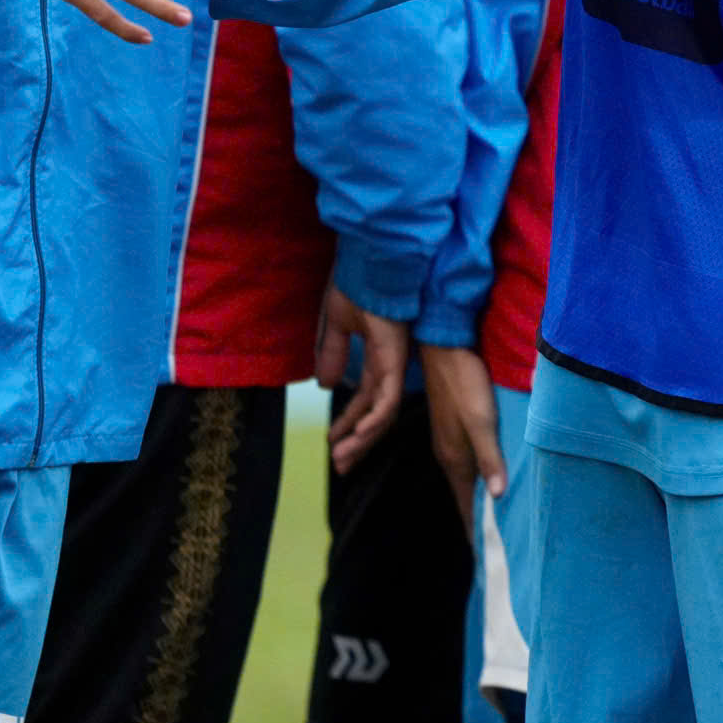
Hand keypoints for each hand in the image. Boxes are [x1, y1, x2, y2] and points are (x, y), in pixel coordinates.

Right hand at [315, 285, 408, 474]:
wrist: (370, 257)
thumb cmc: (357, 280)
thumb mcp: (336, 322)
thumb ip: (334, 353)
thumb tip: (327, 385)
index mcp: (378, 354)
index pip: (367, 398)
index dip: (351, 422)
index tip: (334, 443)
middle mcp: (391, 362)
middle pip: (379, 412)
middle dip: (359, 441)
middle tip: (342, 465)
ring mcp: (396, 361)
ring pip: (385, 412)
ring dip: (363, 438)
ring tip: (343, 459)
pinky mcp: (395, 357)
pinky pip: (388, 397)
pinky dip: (374, 420)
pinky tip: (358, 437)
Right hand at [419, 341, 505, 530]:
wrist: (444, 352)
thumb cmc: (465, 385)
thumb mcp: (482, 420)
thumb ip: (490, 457)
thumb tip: (498, 496)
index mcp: (455, 460)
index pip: (467, 507)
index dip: (477, 531)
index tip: (488, 558)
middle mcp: (450, 456)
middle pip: (466, 499)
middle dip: (479, 523)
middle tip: (498, 547)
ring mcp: (451, 443)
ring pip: (467, 482)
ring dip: (479, 501)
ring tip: (496, 520)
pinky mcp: (455, 429)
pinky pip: (468, 465)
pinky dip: (479, 478)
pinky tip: (490, 477)